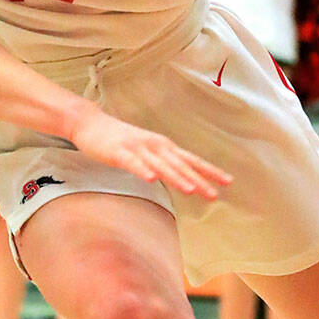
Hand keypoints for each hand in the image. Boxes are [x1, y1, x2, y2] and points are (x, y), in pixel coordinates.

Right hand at [69, 106, 230, 199]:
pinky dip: (143, 170)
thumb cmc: (118, 139)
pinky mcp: (119, 152)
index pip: (191, 159)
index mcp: (162, 146)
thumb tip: (181, 176)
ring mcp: (137, 148)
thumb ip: (162, 161)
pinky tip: (151, 179)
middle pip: (180, 164)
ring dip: (176, 177)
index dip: (209, 170)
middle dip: (198, 180)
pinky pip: (133, 163)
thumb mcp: (145, 149)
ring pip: (160, 165)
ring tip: (190, 190)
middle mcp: (154, 145)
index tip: (228, 182)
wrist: (90, 123)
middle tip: (214, 195)